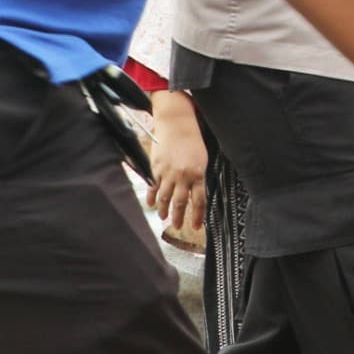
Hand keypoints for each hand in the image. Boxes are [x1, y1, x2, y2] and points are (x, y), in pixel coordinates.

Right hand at [145, 91, 208, 240]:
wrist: (176, 125)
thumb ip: (197, 178)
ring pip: (164, 198)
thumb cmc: (192, 142)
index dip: (197, 216)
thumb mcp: (201, 160)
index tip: (196, 227)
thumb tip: (195, 195)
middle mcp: (182, 176)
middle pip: (180, 203)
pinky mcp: (156, 169)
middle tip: (177, 227)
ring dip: (164, 210)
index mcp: (198, 174)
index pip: (199, 201)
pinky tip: (151, 205)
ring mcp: (167, 173)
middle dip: (179, 217)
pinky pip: (153, 188)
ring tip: (164, 218)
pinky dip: (152, 198)